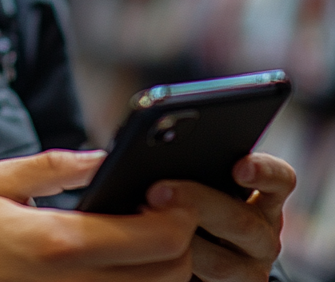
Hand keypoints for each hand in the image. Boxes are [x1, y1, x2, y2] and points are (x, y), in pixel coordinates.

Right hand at [0, 149, 197, 281]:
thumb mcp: (0, 182)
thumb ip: (56, 166)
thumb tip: (103, 156)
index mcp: (61, 241)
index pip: (156, 238)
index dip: (179, 214)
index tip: (169, 192)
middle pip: (171, 272)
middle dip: (179, 240)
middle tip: (160, 211)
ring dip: (162, 265)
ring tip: (140, 235)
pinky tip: (119, 261)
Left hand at [146, 153, 295, 281]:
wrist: (195, 248)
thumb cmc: (190, 199)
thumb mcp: (199, 178)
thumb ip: (190, 166)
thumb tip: (153, 156)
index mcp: (264, 196)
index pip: (279, 180)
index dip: (262, 172)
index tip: (238, 169)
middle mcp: (263, 232)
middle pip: (241, 221)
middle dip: (195, 204)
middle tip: (156, 192)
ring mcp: (251, 266)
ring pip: (222, 263)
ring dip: (179, 244)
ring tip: (145, 223)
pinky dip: (178, 268)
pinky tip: (156, 252)